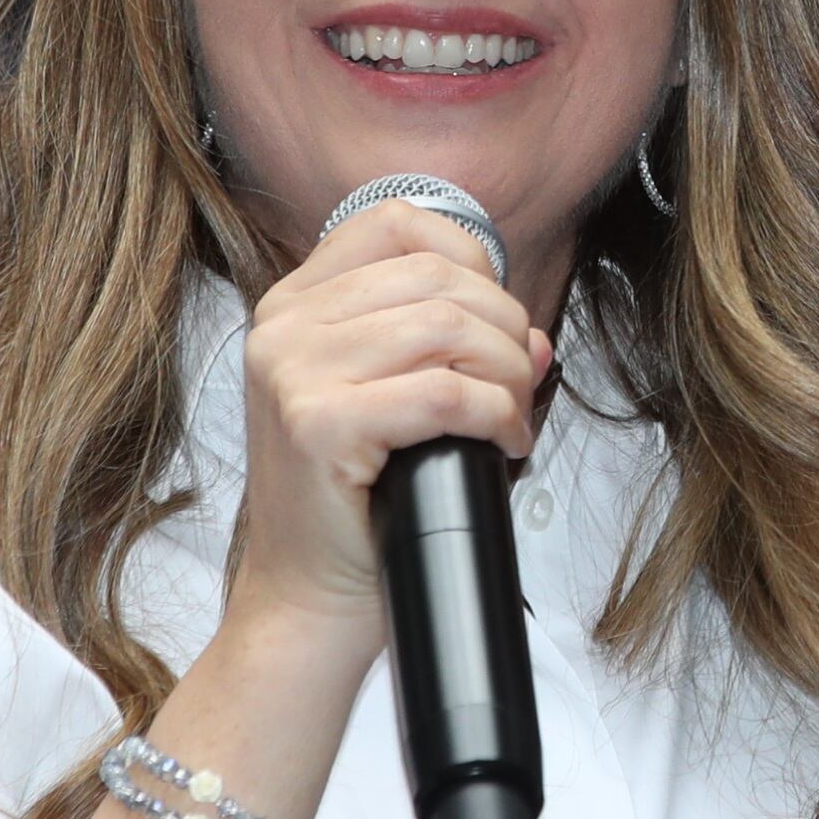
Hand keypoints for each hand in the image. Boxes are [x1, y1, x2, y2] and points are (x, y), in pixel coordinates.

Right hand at [234, 200, 548, 636]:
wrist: (308, 596)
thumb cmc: (358, 501)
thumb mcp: (396, 399)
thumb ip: (453, 349)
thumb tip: (535, 338)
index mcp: (294, 304)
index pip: (395, 222)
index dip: (469, 258)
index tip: (494, 316)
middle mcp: (283, 326)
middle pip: (438, 277)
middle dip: (505, 329)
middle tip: (518, 384)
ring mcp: (293, 372)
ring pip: (448, 327)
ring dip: (508, 374)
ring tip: (511, 417)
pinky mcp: (318, 423)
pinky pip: (445, 393)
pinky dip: (496, 413)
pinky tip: (503, 443)